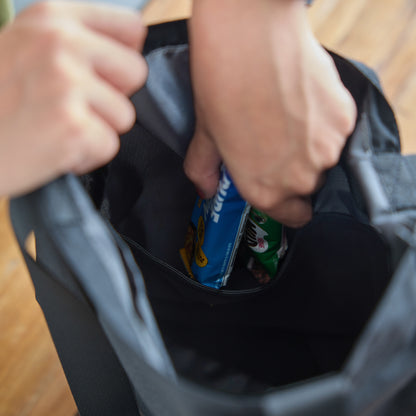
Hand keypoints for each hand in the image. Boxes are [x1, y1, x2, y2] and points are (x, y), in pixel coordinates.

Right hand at [0, 1, 147, 196]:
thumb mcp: (23, 47)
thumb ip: (74, 42)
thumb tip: (133, 44)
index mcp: (52, 18)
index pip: (131, 28)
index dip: (122, 59)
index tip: (102, 74)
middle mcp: (60, 43)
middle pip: (136, 73)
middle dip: (112, 97)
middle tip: (73, 107)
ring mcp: (66, 83)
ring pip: (124, 115)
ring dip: (96, 130)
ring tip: (55, 128)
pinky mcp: (70, 125)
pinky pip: (109, 147)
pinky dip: (85, 157)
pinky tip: (53, 149)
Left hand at [184, 0, 355, 226]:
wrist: (250, 34)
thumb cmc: (221, 85)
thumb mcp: (204, 135)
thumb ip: (204, 170)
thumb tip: (204, 188)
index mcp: (265, 189)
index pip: (294, 217)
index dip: (286, 206)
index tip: (280, 190)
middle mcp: (300, 177)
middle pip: (308, 187)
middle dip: (293, 171)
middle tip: (273, 143)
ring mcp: (327, 148)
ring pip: (323, 158)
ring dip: (309, 145)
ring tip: (285, 117)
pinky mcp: (344, 118)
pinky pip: (335, 131)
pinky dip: (322, 122)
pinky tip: (300, 101)